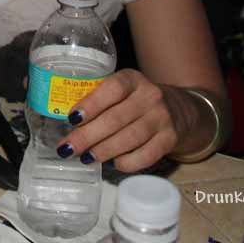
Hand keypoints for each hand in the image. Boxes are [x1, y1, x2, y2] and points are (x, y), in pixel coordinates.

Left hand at [56, 69, 189, 172]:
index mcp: (132, 79)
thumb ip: (98, 99)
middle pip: (116, 119)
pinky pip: (145, 156)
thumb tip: (66, 122)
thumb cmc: (134, 101)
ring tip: (85, 157)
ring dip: (103, 151)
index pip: (112, 89)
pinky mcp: (169, 139)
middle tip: (68, 148)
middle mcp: (150, 96)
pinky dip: (125, 162)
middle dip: (87, 136)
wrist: (177, 110)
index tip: (71, 119)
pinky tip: (112, 163)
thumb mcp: (120, 91)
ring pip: (129, 138)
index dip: (91, 104)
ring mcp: (162, 118)